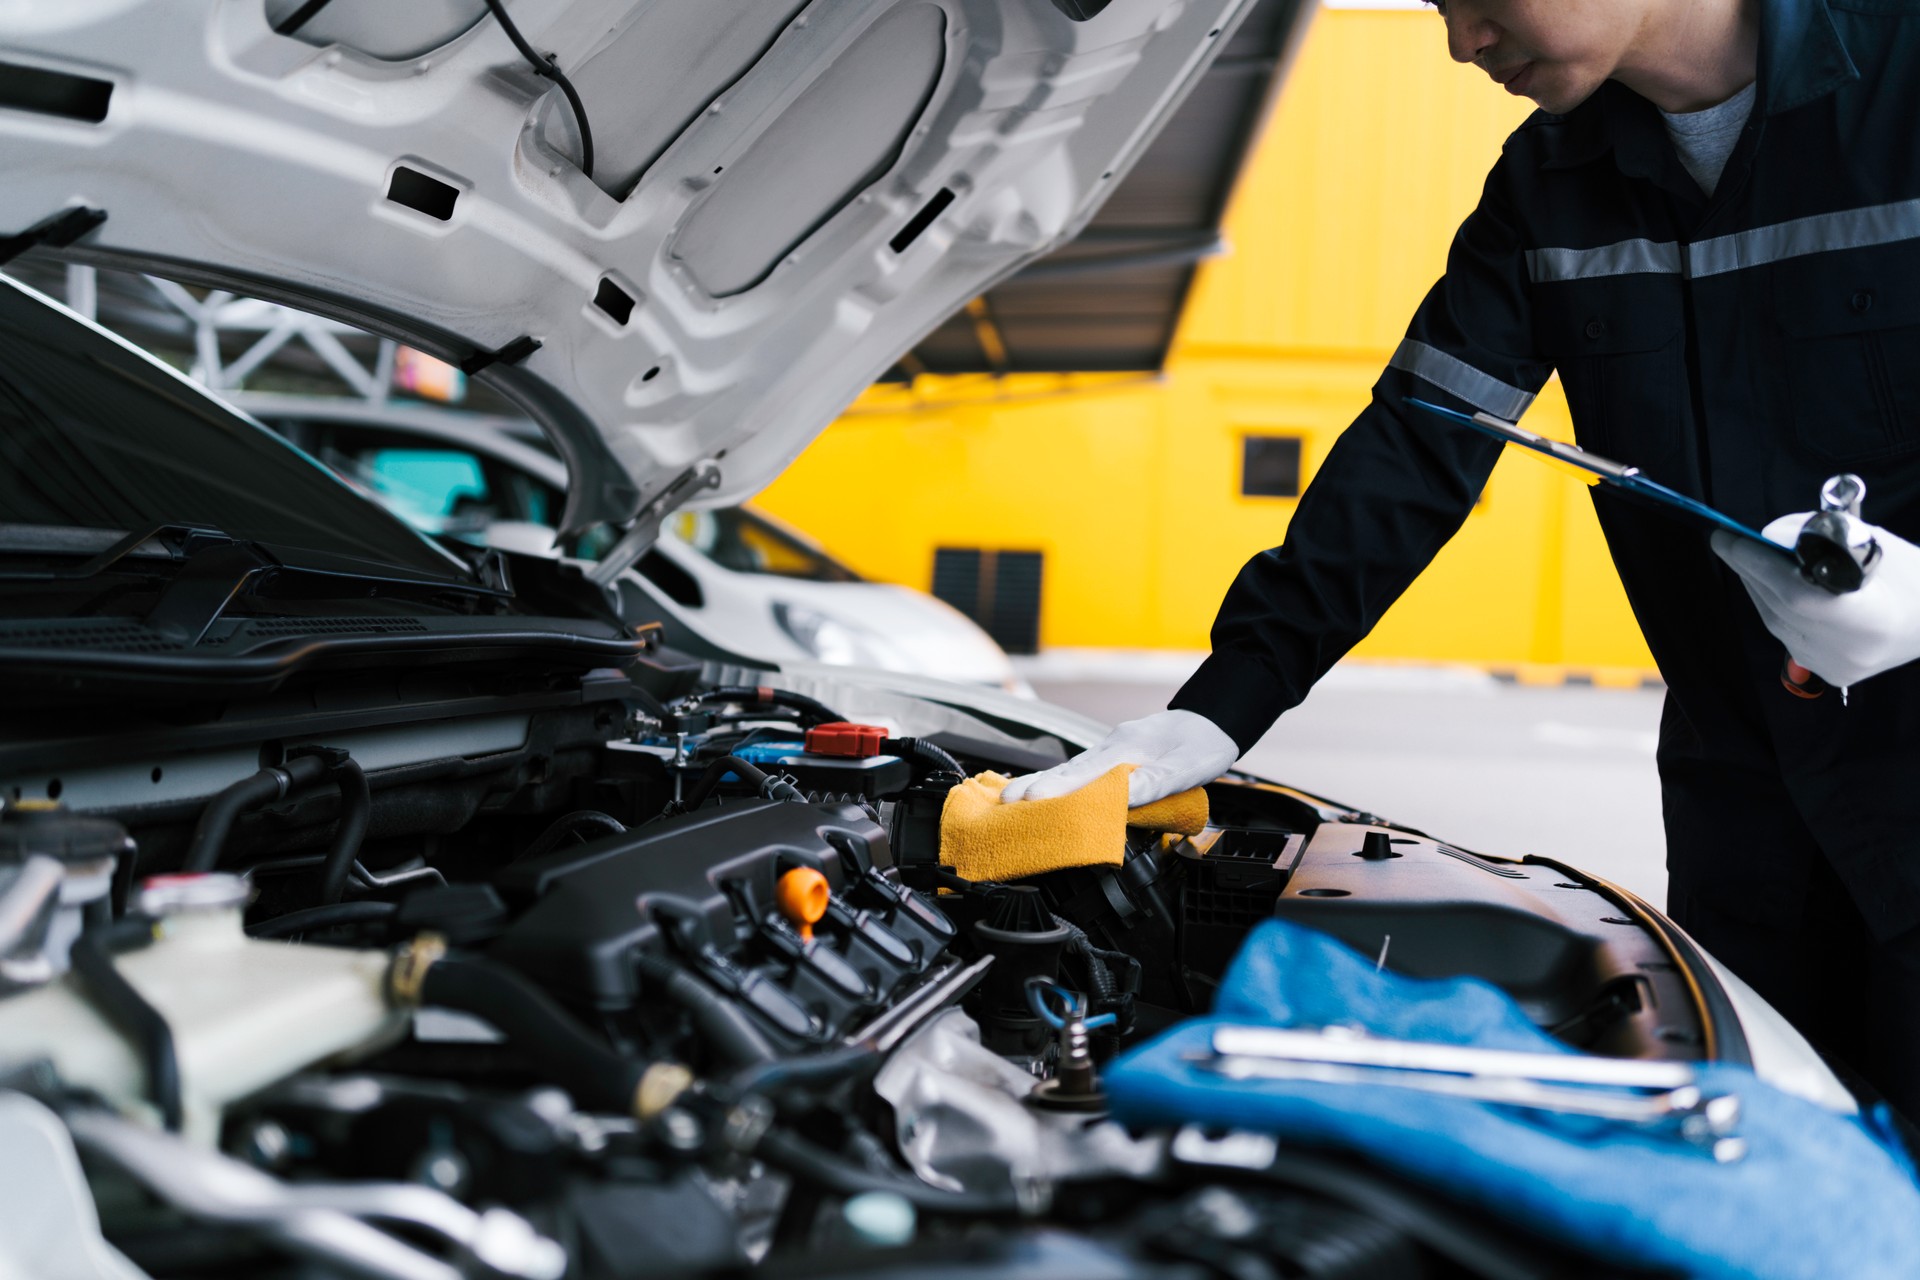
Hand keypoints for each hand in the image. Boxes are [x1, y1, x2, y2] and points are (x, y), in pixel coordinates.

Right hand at [1000, 709, 1239, 806]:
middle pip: (1066, 770)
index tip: (1028, 801)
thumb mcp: (1187, 767)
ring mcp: (1111, 751)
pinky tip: (1048, 789)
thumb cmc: (1203, 745)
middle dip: (1034, 787)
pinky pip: (1081, 770)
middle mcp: (1111, 748)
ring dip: (1042, 785)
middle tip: (1004, 803)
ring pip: (1070, 770)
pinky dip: (1060, 781)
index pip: (1082, 775)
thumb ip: (1154, 782)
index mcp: (1125, 751)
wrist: (1215, 720)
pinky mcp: (1116, 756)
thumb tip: (1120, 797)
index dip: (1054, 790)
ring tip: (1012, 800)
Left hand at [1712, 514, 1919, 686]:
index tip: (1728, 538)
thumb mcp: (1874, 543)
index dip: (1758, 565)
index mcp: (1869, 619)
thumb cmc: (1914, 577)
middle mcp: (1849, 651)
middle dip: (1749, 569)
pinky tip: (1767, 586)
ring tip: (1743, 557)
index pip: (1797, 594)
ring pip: (1777, 623)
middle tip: (1726, 540)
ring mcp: (1838, 667)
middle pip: (1780, 607)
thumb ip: (1820, 536)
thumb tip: (1769, 535)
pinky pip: (1788, 636)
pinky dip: (1774, 608)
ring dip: (1757, 587)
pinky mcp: (1832, 673)